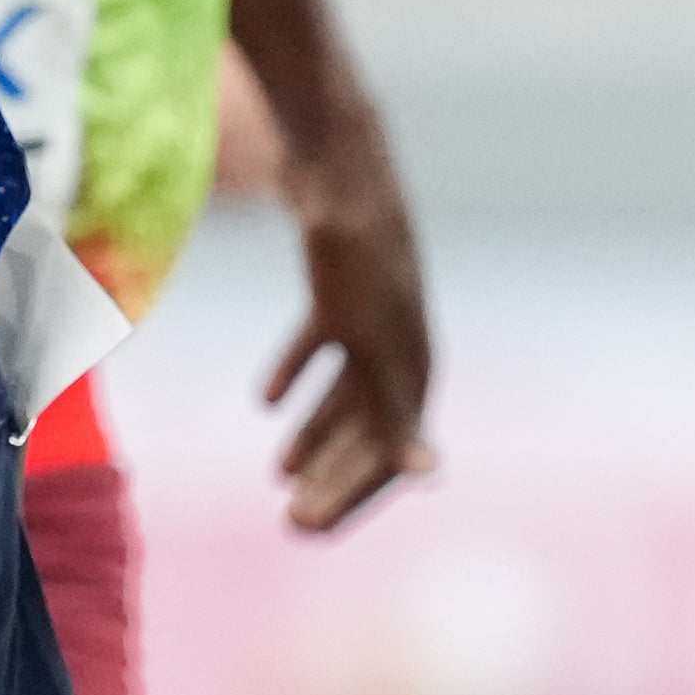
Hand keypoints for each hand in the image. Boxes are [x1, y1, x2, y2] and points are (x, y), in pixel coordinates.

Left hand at [264, 122, 434, 533]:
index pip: (392, 448)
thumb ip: (394, 407)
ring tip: (279, 473)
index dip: (353, 492)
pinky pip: (322, 344)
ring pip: (346, 392)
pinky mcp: (339, 287)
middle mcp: (401, 342)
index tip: (307, 528)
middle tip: (289, 521)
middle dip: (331, 476)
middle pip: (369, 428)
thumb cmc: (357, 255)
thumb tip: (431, 473)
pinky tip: (264, 402)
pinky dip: (296, 374)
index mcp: (416, 361)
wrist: (337, 165)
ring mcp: (371, 314)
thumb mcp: (369, 341)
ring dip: (316, 435)